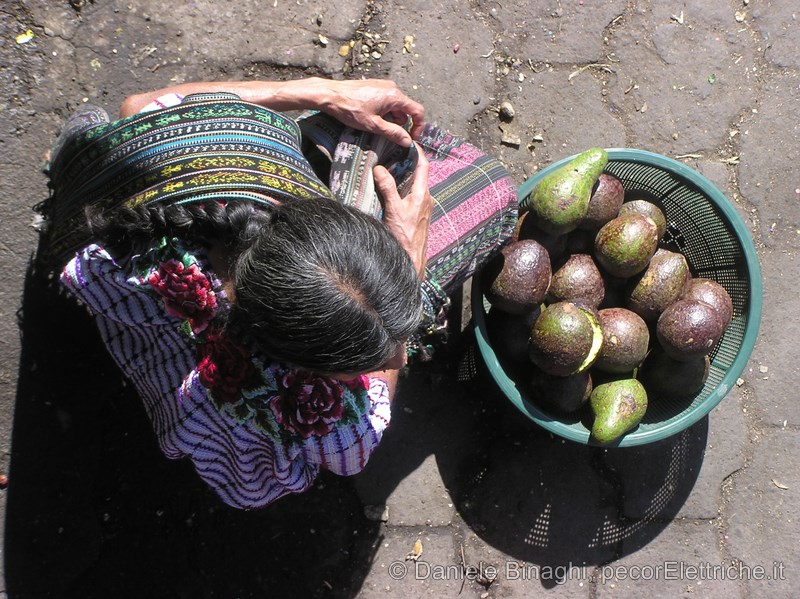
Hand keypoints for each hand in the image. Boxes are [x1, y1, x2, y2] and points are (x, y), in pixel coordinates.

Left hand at [314, 79, 424, 146]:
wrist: (330, 95)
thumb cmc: (350, 109)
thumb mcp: (374, 125)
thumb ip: (393, 133)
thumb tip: (408, 141)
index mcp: (395, 96)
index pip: (417, 111)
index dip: (418, 126)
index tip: (411, 137)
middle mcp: (392, 87)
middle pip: (405, 109)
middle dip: (400, 123)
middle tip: (386, 133)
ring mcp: (383, 85)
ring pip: (395, 105)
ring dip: (390, 118)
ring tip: (375, 124)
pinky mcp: (374, 86)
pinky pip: (386, 100)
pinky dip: (383, 111)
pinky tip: (370, 116)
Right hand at [373, 145, 431, 276]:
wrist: (411, 259)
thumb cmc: (405, 236)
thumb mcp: (393, 210)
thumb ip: (387, 188)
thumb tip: (380, 169)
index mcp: (422, 194)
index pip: (423, 166)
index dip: (417, 151)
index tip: (410, 141)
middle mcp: (425, 198)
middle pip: (419, 173)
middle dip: (408, 161)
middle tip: (394, 151)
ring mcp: (422, 207)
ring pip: (415, 184)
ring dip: (405, 175)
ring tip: (391, 166)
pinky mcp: (418, 214)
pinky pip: (412, 194)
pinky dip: (403, 187)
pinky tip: (392, 188)